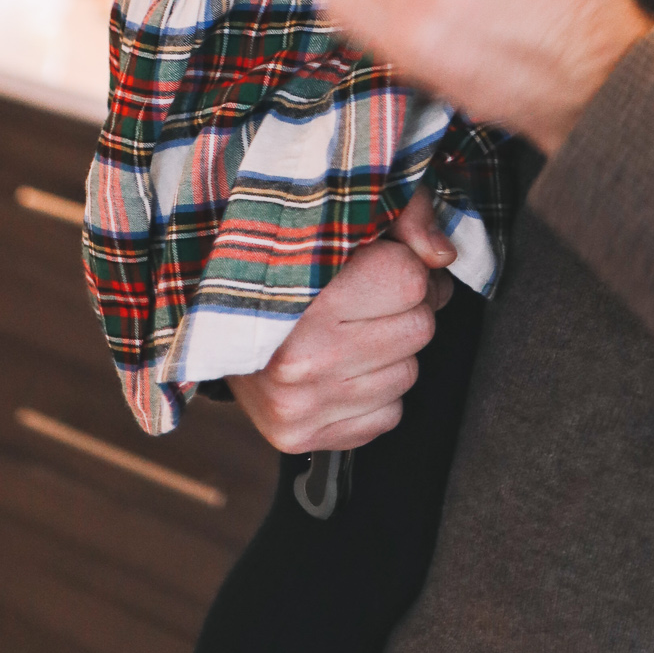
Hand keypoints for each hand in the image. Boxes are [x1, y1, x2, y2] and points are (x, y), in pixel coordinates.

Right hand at [226, 192, 454, 451]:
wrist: (208, 318)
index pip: (410, 281)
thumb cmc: (282, 260)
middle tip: (371, 298)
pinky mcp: (298, 437)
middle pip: (418, 330)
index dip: (409, 266)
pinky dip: (375, 392)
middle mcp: (299, 356)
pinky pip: (389, 416)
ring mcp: (298, 404)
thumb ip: (403, 216)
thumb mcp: (337, 216)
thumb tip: (444, 255)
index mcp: (303, 291)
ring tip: (350, 332)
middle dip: (406, 309)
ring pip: (409, 376)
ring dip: (391, 352)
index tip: (386, 262)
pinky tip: (341, 368)